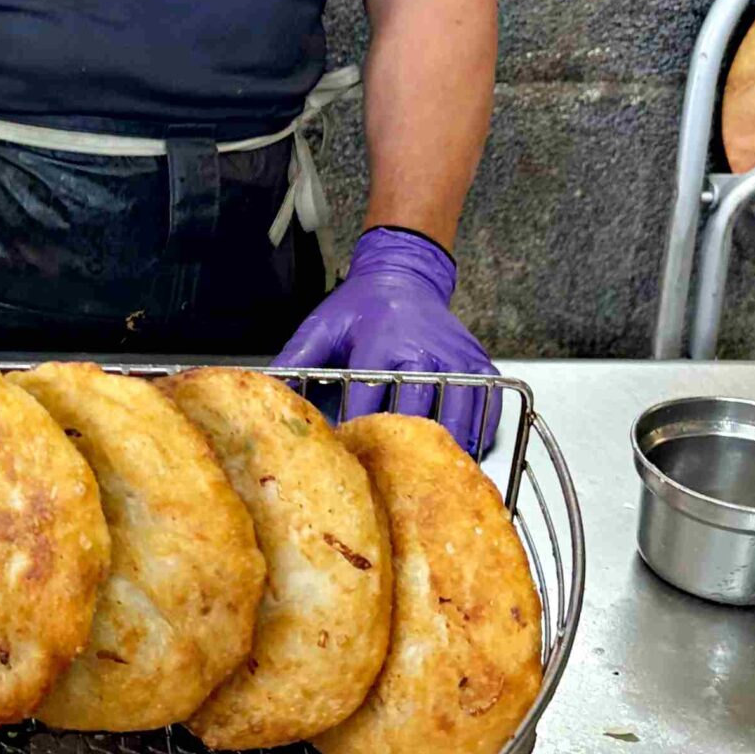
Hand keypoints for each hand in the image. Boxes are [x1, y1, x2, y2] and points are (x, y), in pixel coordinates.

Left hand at [275, 227, 498, 454]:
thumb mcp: (324, 325)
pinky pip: (486, 404)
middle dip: (403, 448)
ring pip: (459, 415)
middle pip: (417, 414)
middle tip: (394, 480)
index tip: (348, 455)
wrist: (405, 274)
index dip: (358, 431)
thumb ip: (297, 358)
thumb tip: (268, 391)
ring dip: (446, 446)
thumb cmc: (363, 304)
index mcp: (382, 346)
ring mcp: (456, 359)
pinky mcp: (477, 361)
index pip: (370, 402)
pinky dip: (479, 429)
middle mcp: (423, 353)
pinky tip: (464, 449)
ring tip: (431, 475)